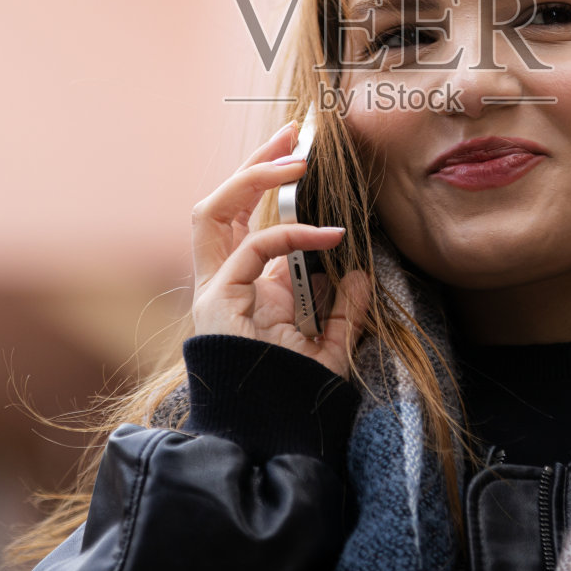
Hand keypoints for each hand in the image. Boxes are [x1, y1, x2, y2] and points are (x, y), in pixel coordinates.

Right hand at [190, 121, 370, 377]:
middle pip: (220, 203)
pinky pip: (253, 249)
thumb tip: (358, 274)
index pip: (244, 219)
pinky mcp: (218, 303)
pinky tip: (329, 235)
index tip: (304, 152)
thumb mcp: (330, 348)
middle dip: (252, 161)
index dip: (269, 183)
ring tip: (295, 157)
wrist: (274, 438)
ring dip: (252, 177)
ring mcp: (214, 291)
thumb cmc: (296, 400)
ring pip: (212, 211)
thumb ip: (343, 312)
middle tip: (292, 132)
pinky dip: (292, 233)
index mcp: (243, 288)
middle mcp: (221, 283)